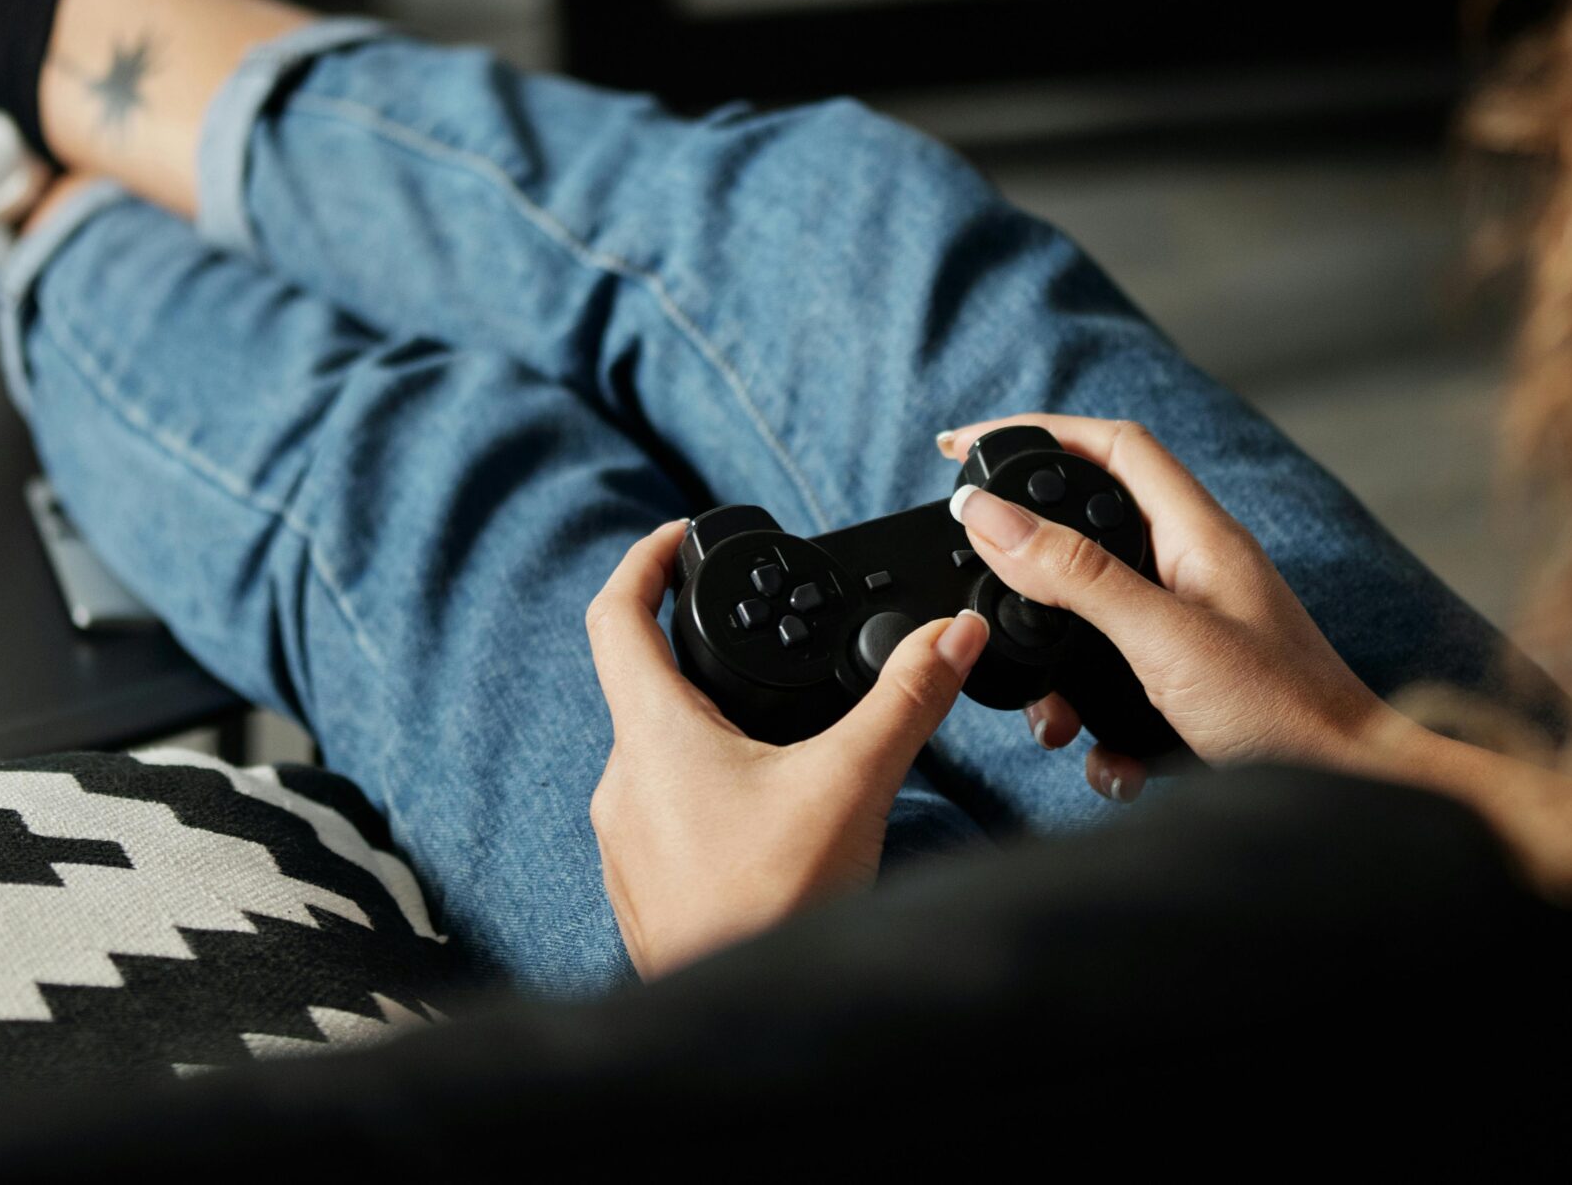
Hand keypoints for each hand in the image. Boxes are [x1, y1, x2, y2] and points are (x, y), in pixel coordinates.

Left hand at [586, 520, 990, 978]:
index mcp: (652, 737)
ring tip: (781, 727)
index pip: (615, 615)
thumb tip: (956, 632)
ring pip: (662, 755)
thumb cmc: (775, 912)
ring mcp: (625, 843)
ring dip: (713, 730)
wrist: (742, 1036)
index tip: (684, 534)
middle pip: (645, 685)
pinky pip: (669, 814)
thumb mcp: (853, 785)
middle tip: (762, 632)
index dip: (647, 559)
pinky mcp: (645, 890)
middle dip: (704, 653)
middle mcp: (622, 783)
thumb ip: (906, 699)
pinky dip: (714, 791)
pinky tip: (770, 813)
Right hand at [939, 416, 1394, 804]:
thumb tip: (991, 516)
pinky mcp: (1193, 685)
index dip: (1037, 431)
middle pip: (1089, 529)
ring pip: (1094, 621)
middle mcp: (1195, 569)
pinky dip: (1101, 729)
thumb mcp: (1162, 638)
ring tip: (1049, 720)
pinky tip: (1112, 763)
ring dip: (1058, 670)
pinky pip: (1120, 687)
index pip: (1110, 446)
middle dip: (1026, 560)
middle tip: (974, 578)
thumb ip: (1075, 574)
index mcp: (1197, 533)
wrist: (1356, 795)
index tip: (965, 447)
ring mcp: (1195, 627)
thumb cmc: (1286, 711)